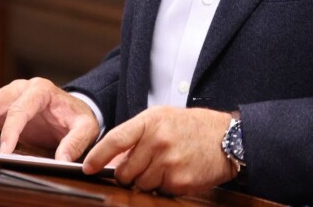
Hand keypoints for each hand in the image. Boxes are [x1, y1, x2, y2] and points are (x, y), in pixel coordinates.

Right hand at [0, 77, 99, 160]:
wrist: (72, 110)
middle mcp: (21, 88)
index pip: (21, 107)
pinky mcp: (0, 107)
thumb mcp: (86, 127)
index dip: (11, 129)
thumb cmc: (77, 117)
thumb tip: (62, 159)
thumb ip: (76, 141)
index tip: (4, 151)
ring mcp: (8, 95)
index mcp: (42, 90)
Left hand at [82, 106, 238, 194]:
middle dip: (130, 173)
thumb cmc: (191, 127)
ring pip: (140, 185)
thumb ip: (136, 136)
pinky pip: (158, 192)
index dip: (98, 156)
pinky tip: (176, 173)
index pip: (116, 139)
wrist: (226, 137)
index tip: (87, 167)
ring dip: (147, 181)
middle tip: (146, 164)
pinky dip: (163, 187)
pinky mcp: (179, 181)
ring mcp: (169, 162)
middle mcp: (158, 140)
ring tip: (165, 165)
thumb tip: (110, 161)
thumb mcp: (162, 119)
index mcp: (151, 121)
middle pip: (125, 171)